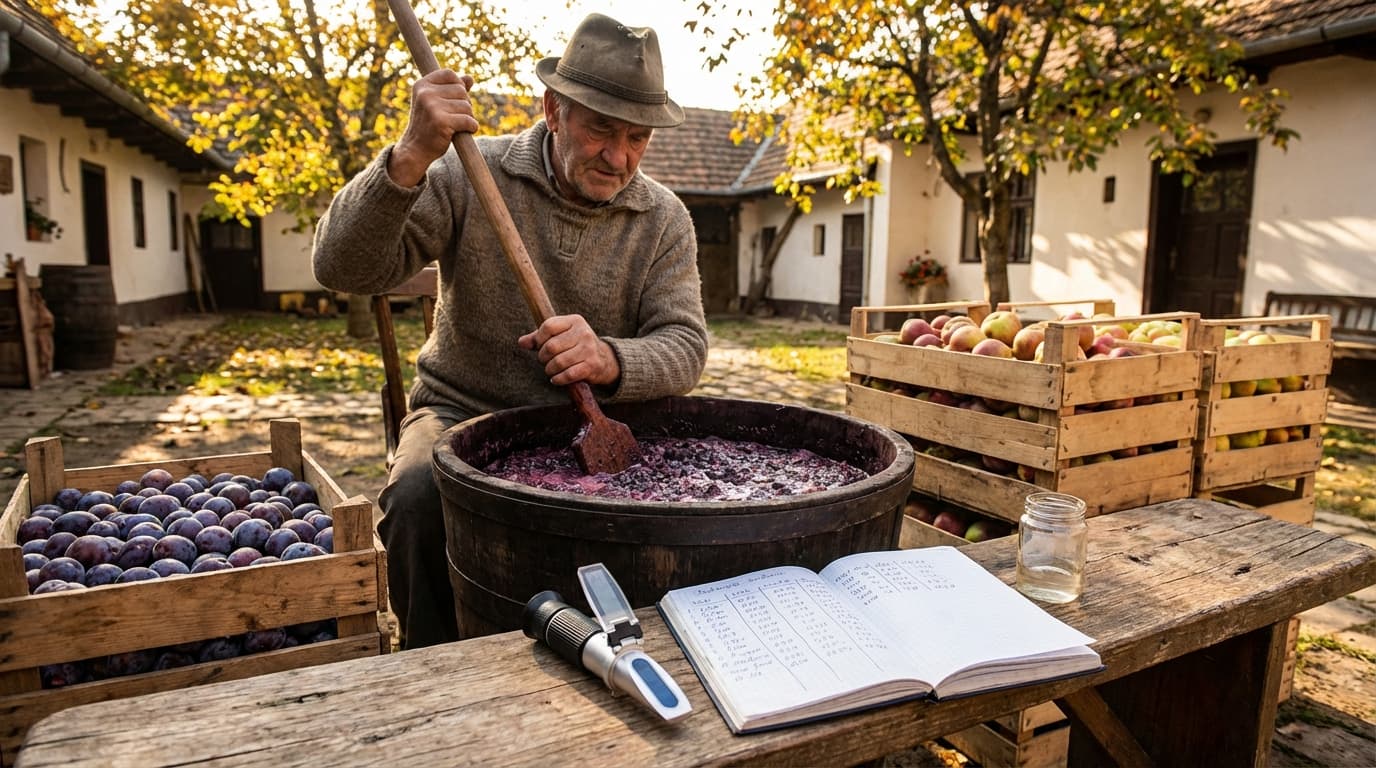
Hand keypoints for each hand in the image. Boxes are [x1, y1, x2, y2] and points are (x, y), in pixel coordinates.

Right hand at [387, 70, 478, 186]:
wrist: (416, 149)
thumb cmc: (428, 124)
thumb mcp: (435, 102)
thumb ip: (452, 89)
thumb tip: (470, 78)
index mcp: (422, 85)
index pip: (450, 74)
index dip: (458, 86)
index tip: (452, 100)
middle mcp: (425, 93)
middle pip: (461, 91)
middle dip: (464, 105)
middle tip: (453, 117)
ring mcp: (432, 107)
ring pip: (467, 106)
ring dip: (467, 118)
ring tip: (454, 125)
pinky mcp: (441, 122)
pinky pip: (468, 120)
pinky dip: (471, 127)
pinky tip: (463, 132)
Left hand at [519, 315, 620, 387]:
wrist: (604, 360)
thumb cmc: (575, 346)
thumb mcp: (560, 336)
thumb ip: (539, 338)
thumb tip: (522, 343)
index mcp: (575, 321)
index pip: (548, 326)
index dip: (539, 339)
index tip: (540, 346)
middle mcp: (584, 333)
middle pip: (551, 346)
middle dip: (543, 357)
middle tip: (545, 361)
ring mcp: (589, 349)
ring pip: (558, 362)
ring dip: (550, 370)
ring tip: (551, 370)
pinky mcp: (591, 366)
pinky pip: (567, 375)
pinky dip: (558, 379)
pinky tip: (556, 379)